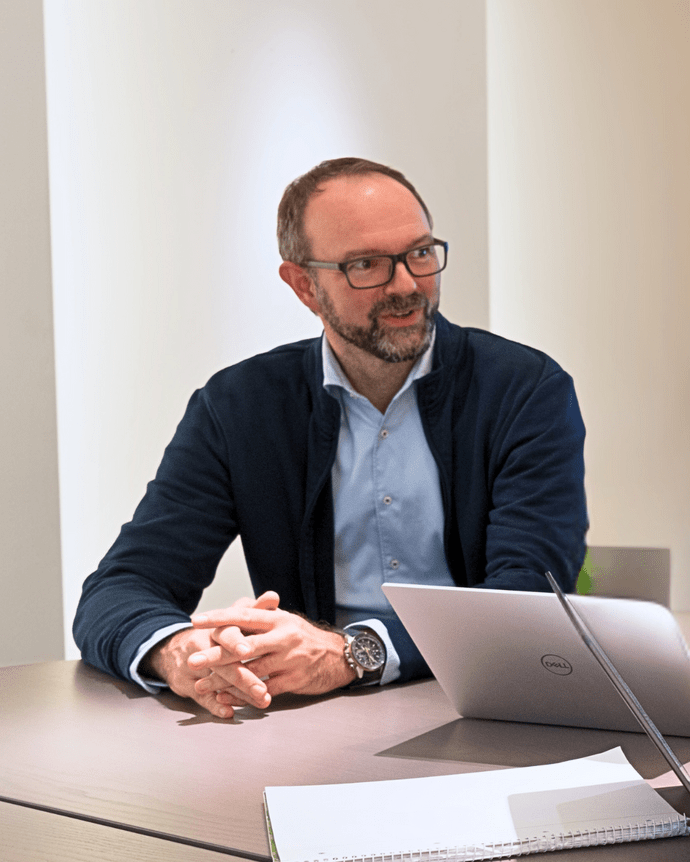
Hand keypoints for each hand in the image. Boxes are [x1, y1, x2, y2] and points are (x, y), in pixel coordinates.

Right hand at [142, 591, 278, 718]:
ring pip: (217, 683)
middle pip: (222, 663)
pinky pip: (203, 698)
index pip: (225, 635)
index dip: (235, 643)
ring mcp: (194, 669)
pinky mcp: (188, 686)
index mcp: (215, 630)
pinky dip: (216, 706)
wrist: (175, 648)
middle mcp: (203, 648)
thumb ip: (254, 609)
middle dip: (243, 677)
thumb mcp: (232, 618)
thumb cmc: (214, 633)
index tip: (248, 651)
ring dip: (238, 694)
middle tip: (262, 689)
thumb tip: (274, 596)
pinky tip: (229, 712)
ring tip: (260, 701)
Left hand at [190, 605, 356, 706]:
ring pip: (251, 671)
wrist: (338, 656)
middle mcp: (283, 638)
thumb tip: (236, 608)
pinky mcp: (294, 680)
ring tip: (202, 685)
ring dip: (224, 681)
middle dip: (216, 655)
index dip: (219, 618)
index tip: (197, 620)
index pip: (244, 616)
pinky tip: (225, 699)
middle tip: (192, 661)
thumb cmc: (305, 638)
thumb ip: (262, 616)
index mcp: (278, 620)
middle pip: (244, 647)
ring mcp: (289, 660)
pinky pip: (263, 690)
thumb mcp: (286, 621)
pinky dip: (242, 696)